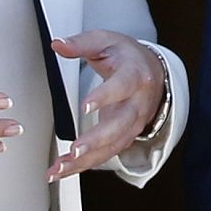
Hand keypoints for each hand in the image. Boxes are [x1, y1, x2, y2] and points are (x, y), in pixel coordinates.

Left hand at [45, 30, 164, 180]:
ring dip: (86, 160)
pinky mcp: (125, 137)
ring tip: (61, 168)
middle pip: (120, 125)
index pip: (122, 86)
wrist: (151, 71)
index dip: (105, 97)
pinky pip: (106, 154)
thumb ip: (81, 44)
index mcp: (135, 75)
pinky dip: (84, 165)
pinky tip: (64, 169)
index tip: (85, 105)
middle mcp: (138, 103)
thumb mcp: (106, 41)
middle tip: (75, 149)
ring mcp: (134, 123)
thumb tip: (58, 44)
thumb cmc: (127, 57)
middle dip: (97, 140)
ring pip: (113, 146)